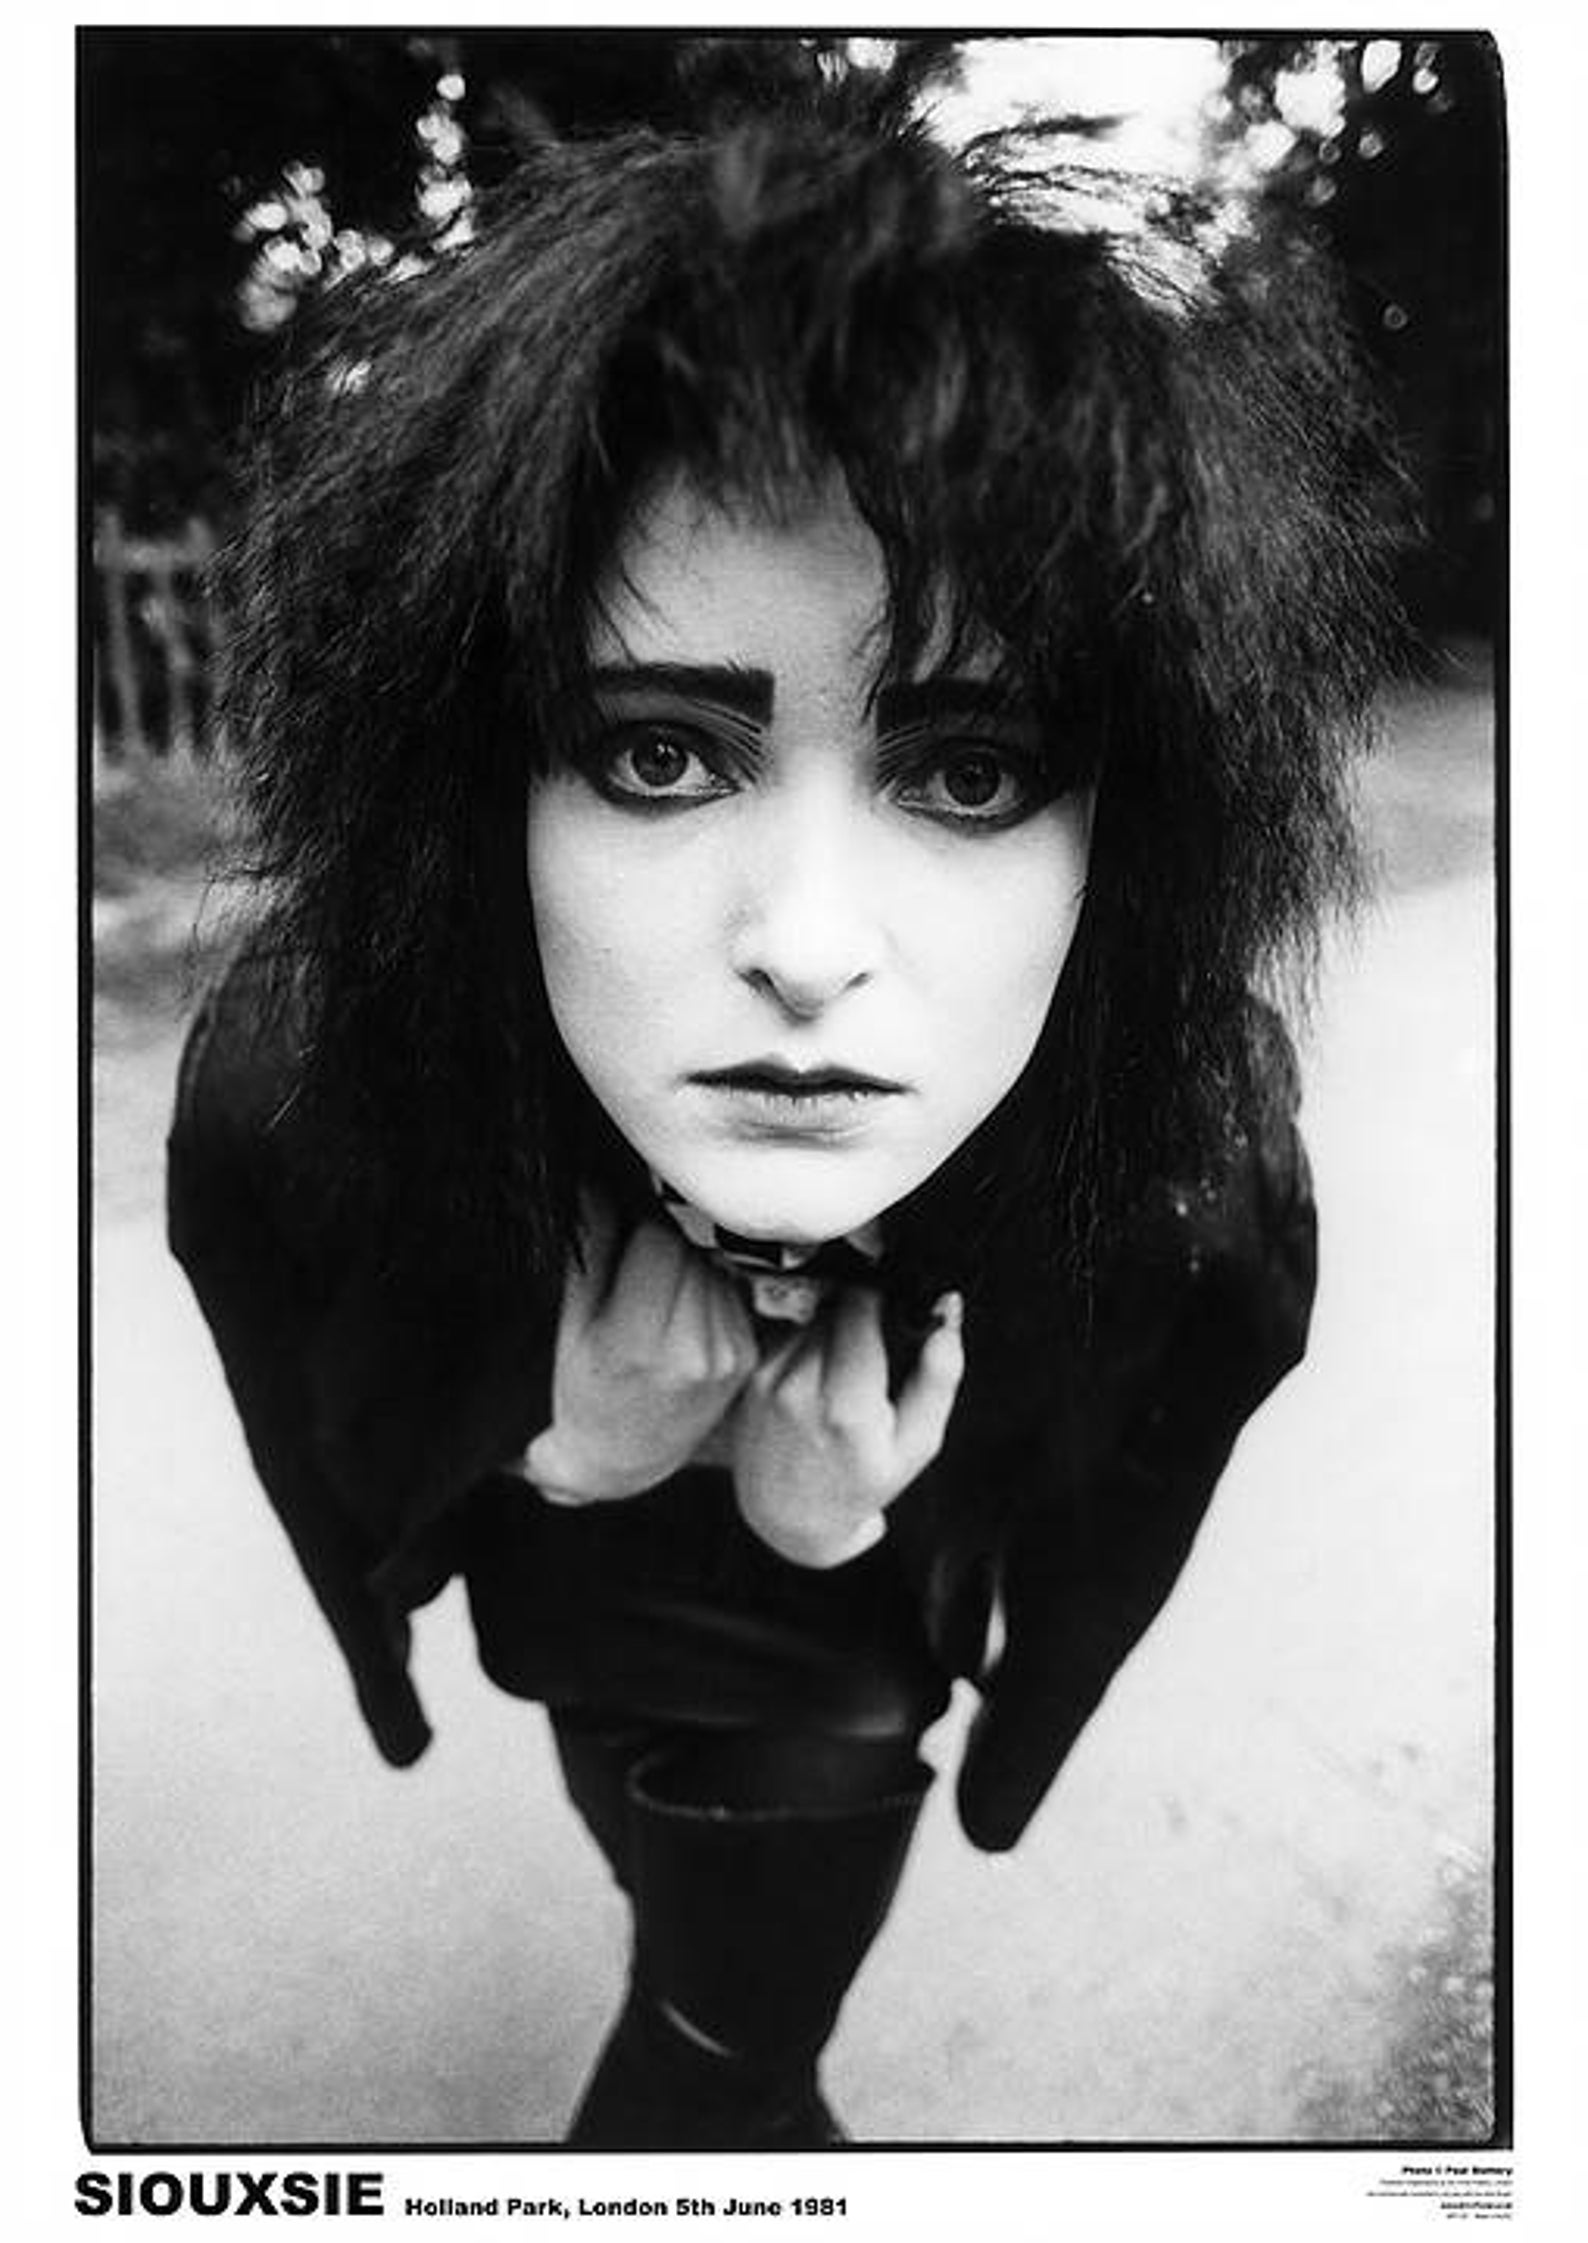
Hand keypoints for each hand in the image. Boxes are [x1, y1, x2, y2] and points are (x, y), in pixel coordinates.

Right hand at [523, 1195, 757, 1502]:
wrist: (620, 1457)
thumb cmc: (582, 1384)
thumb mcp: (570, 1321)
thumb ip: (589, 1248)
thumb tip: (594, 1180)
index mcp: (637, 1340)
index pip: (657, 1239)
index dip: (635, 1227)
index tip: (620, 1237)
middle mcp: (691, 1350)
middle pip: (690, 1249)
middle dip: (663, 1243)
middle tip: (637, 1261)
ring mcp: (726, 1355)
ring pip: (715, 1265)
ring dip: (690, 1263)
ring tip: (658, 1291)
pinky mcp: (746, 1356)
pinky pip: (732, 1291)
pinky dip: (709, 1288)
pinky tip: (683, 1311)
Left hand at [731, 1288, 964, 1567]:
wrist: (790, 1518)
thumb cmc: (862, 1482)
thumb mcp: (917, 1444)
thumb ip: (938, 1377)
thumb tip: (949, 1314)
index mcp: (847, 1405)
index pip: (860, 1305)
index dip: (882, 1299)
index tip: (894, 1311)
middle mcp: (801, 1388)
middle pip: (835, 1308)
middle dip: (859, 1317)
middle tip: (874, 1353)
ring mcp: (770, 1382)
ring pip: (811, 1321)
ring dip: (832, 1331)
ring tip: (845, 1374)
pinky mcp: (753, 1379)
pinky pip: (789, 1338)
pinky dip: (807, 1348)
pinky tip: (817, 1381)